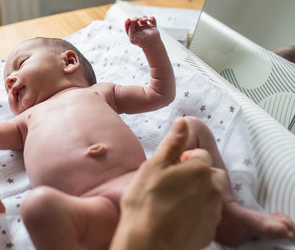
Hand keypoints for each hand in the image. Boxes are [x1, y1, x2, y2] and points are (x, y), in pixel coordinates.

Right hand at [111, 117, 227, 249]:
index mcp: (198, 169)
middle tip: (172, 184)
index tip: (169, 170)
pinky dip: (198, 212)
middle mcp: (212, 189)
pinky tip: (177, 216)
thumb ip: (172, 143)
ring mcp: (213, 211)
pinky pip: (208, 213)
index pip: (199, 155)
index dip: (183, 160)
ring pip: (212, 193)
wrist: (148, 243)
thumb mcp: (153, 166)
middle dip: (197, 175)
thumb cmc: (145, 204)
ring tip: (174, 201)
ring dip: (199, 193)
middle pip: (210, 173)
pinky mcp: (210, 230)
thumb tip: (183, 121)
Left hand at [124, 16, 160, 47]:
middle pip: (135, 19)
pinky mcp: (152, 26)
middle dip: (135, 18)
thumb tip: (131, 22)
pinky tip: (150, 20)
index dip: (128, 21)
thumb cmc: (141, 42)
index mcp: (133, 31)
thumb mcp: (132, 37)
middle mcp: (138, 28)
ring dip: (144, 17)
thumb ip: (130, 29)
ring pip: (143, 18)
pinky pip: (152, 19)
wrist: (151, 45)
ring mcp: (145, 27)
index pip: (128, 24)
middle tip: (137, 19)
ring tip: (145, 20)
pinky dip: (151, 18)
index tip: (129, 19)